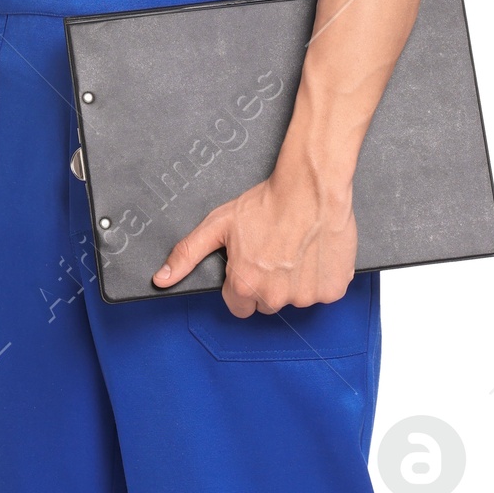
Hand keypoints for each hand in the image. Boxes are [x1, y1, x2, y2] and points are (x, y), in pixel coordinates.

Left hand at [153, 163, 356, 317]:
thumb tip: (161, 279)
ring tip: (296, 249)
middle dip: (269, 284)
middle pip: (267, 304)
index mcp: (244, 285)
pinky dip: (322, 277)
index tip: (252, 264)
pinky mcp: (332, 289)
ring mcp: (306, 295)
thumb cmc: (267, 202)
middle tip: (274, 252)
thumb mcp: (218, 224)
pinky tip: (314, 253)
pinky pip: (324, 292)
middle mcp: (275, 296)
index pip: (238, 305)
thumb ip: (187, 254)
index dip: (242, 284)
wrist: (311, 187)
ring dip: (296, 282)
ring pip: (296, 299)